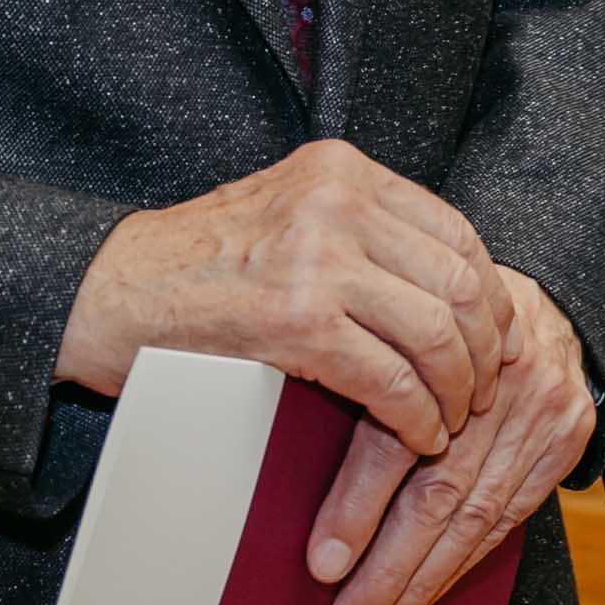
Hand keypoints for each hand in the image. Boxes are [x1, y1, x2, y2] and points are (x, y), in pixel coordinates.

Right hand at [60, 141, 511, 456]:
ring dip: (457, 388)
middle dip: (486, 347)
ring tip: (453, 419)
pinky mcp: (293, 320)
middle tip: (485, 389)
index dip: (491, 293)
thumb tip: (454, 281)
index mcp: (343, 170)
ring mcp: (316, 258)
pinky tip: (418, 434)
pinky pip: (388, 378)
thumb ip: (363, 229)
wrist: (106, 291)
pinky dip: (416, 416)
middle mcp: (337, 201)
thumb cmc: (197, 264)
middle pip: (461, 280)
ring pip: (435, 332)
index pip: (456, 230)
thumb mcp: (290, 213)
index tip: (498, 337)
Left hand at [303, 267, 596, 604]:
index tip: (322, 564)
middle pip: (440, 490)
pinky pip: (510, 517)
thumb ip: (354, 377)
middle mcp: (501, 378)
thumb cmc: (441, 323)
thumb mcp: (392, 328)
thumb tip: (267, 447)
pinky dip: (463, 562)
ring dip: (422, 583)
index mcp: (443, 342)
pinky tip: (426, 595)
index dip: (358, 505)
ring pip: (476, 516)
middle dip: (389, 570)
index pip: (395, 437)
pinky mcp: (569, 439)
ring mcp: (544, 409)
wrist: (543, 297)